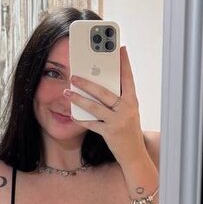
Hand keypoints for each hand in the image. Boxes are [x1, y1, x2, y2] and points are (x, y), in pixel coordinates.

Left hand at [64, 44, 145, 164]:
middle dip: (88, 83)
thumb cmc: (129, 130)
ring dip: (79, 99)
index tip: (120, 49)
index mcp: (132, 101)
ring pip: (95, 107)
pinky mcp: (110, 133)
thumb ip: (119, 98)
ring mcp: (119, 121)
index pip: (128, 78)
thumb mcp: (128, 112)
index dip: (124, 63)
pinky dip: (81, 119)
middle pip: (105, 92)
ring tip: (67, 92)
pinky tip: (72, 114)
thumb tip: (101, 83)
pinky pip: (92, 124)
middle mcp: (127, 109)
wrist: (135, 154)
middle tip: (74, 75)